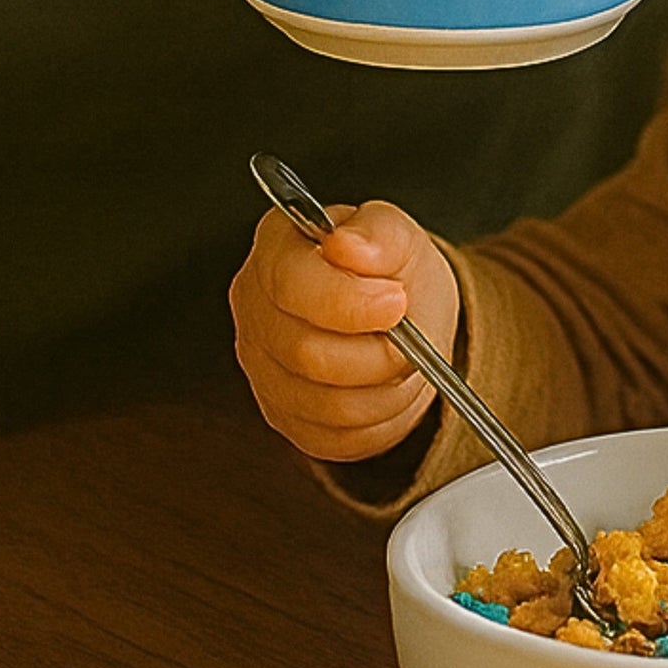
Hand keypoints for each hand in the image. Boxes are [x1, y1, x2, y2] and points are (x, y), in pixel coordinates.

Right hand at [230, 198, 460, 462]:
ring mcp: (262, 366)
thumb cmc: (394, 270)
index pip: (291, 284)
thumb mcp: (401, 237)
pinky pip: (333, 434)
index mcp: (277, 249)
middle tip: (411, 336)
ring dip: (382, 386)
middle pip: (305, 351)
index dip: (348, 301)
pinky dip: (377, 416)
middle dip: (375, 351)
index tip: (396, 302)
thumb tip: (346, 243)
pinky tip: (386, 384)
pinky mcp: (283, 415)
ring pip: (323, 402)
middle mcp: (256, 308)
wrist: (404, 316)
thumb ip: (378, 232)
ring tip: (403, 357)